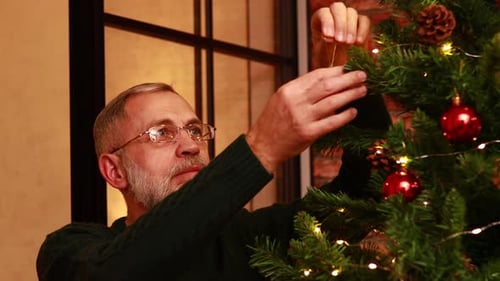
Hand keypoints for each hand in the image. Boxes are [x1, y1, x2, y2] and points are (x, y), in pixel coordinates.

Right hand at [246, 66, 366, 172]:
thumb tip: (328, 81)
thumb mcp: (282, 99)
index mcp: (289, 90)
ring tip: (363, 90)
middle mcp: (296, 102)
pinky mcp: (308, 133)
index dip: (336, 70)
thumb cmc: (274, 122)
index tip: (348, 68)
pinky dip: (345, 116)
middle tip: (362, 75)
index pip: (317, 75)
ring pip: (332, 102)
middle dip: (348, 79)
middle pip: (328, 86)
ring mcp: (302, 118)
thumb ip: (302, 90)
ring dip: (351, 94)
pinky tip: (353, 112)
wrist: (262, 146)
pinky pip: (331, 122)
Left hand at [311, 1, 371, 67]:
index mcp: (320, 22)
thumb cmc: (327, 63)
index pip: (323, 13)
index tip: (329, 37)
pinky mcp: (361, 25)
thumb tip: (329, 38)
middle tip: (340, 41)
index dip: (327, 23)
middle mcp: (334, 17)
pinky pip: (364, 21)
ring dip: (350, 28)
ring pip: (351, 13)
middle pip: (338, 8)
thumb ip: (323, 45)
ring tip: (349, 44)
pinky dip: (362, 30)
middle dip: (340, 24)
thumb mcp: (321, 55)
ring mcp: (348, 19)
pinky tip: (358, 43)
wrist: (339, 71)